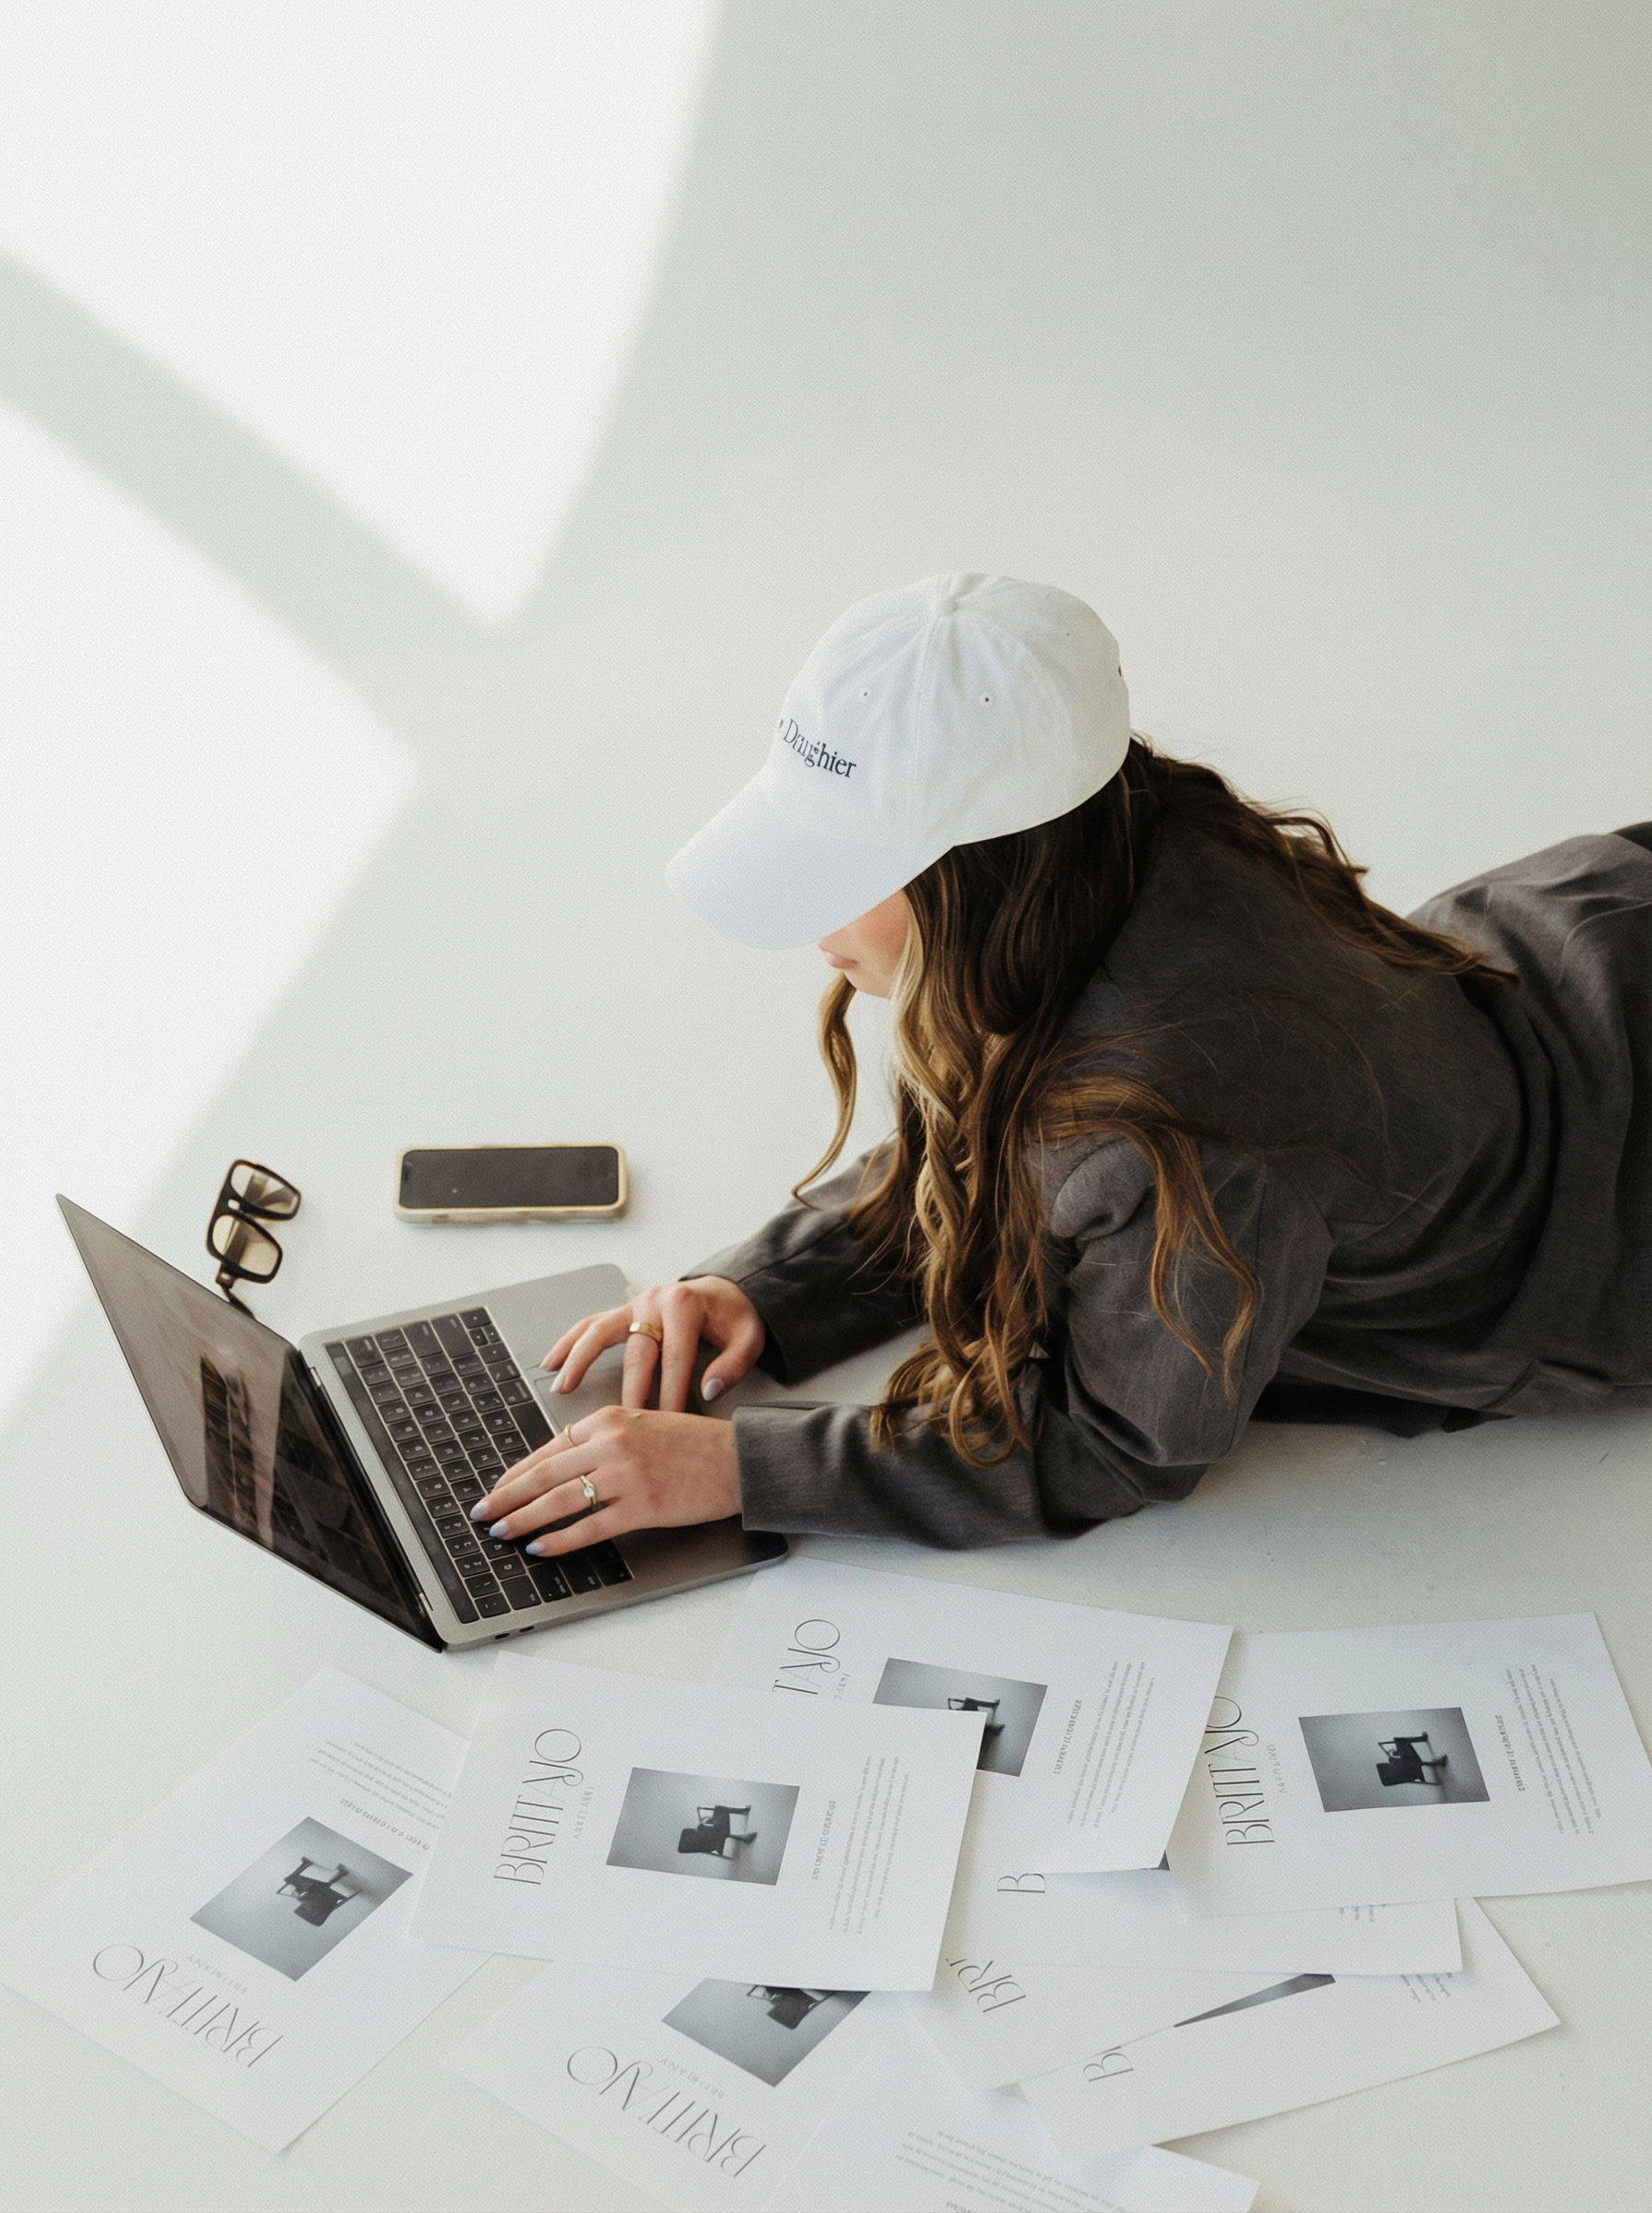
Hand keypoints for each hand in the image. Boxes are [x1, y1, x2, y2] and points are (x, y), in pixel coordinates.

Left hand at [470, 1407, 740, 1557]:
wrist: (737, 1459)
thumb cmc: (693, 1443)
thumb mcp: (642, 1423)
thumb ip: (602, 1439)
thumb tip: (559, 1466)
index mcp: (609, 1419)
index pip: (549, 1448)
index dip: (517, 1473)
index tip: (497, 1487)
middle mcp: (613, 1443)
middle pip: (545, 1475)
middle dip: (507, 1497)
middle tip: (483, 1513)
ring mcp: (626, 1476)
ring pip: (559, 1502)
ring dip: (524, 1520)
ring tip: (502, 1532)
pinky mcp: (641, 1507)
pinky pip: (589, 1527)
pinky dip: (560, 1540)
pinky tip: (541, 1548)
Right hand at [544, 1276, 764, 1412]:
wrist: (726, 1289)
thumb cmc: (735, 1316)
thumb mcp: (749, 1336)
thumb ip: (734, 1364)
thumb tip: (709, 1390)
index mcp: (684, 1306)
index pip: (675, 1359)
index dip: (671, 1395)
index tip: (666, 1425)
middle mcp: (654, 1302)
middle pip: (636, 1354)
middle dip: (629, 1393)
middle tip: (619, 1427)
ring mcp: (634, 1304)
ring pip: (599, 1332)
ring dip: (579, 1360)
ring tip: (561, 1387)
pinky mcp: (623, 1311)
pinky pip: (590, 1324)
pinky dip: (569, 1342)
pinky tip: (552, 1361)